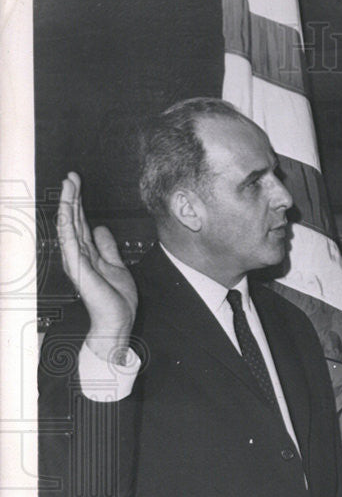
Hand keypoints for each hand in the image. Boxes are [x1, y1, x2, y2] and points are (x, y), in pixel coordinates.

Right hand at [57, 172, 137, 362]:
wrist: (118, 320)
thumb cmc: (116, 299)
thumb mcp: (117, 265)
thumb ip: (108, 248)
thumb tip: (101, 229)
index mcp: (87, 253)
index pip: (81, 223)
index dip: (80, 203)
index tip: (78, 183)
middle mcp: (79, 255)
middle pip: (73, 221)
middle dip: (73, 197)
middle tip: (72, 176)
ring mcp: (77, 261)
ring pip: (69, 227)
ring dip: (69, 206)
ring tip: (69, 186)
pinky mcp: (79, 269)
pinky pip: (71, 244)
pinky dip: (68, 227)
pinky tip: (67, 212)